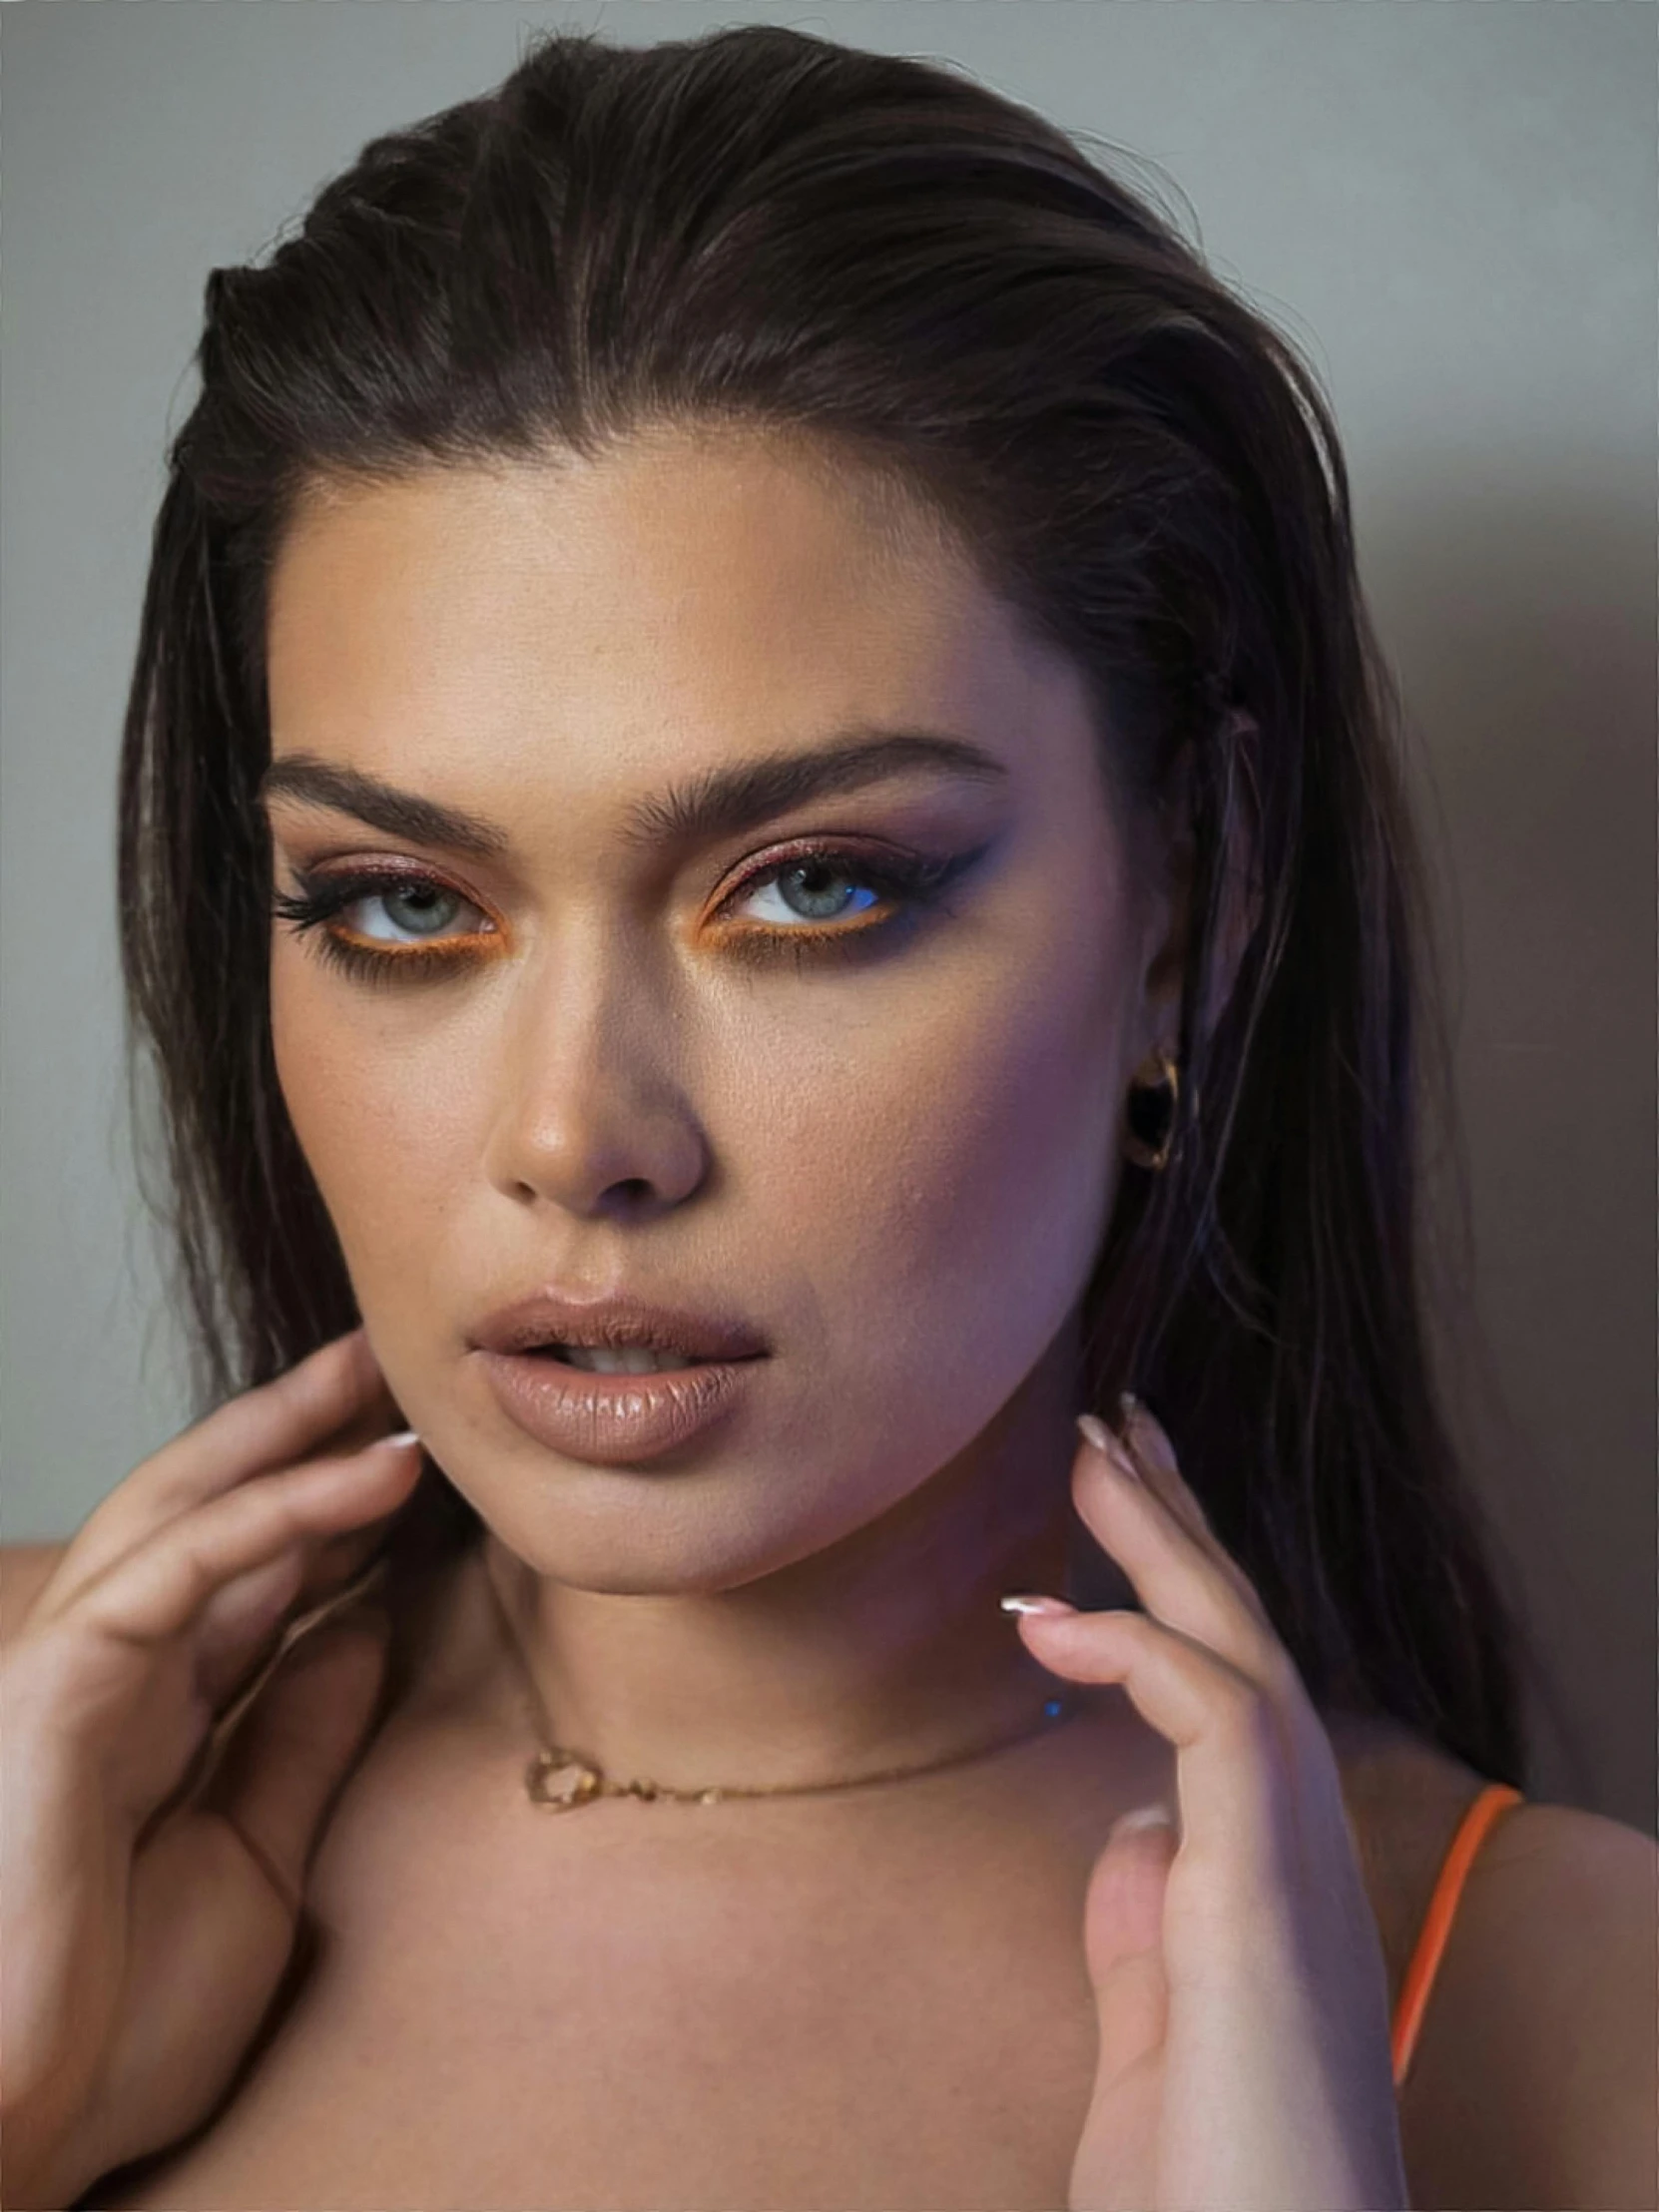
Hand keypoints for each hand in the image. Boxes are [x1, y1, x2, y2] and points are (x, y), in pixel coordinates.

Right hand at [0, 1329, 423, 2211]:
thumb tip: (366, 1624)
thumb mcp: (258, 1861)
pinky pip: (178, 1567)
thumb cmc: (116, 2029)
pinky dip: (278, 1510)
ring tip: (383, 1372)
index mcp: (156, 1720)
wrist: (18, 2138)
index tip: (426, 1460)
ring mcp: (75, 1674)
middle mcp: (111, 1677)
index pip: (252, 1580)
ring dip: (290, 1433)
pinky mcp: (56, 1688)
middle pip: (212, 1515)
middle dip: (300, 1432)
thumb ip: (302, 1738)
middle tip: (396, 1367)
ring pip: (184, 1509)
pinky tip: (371, 1475)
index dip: (336, 1511)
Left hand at [1006, 1397, 1408, 2211]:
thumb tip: (1129, 1828)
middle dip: (1180, 1527)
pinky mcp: (1262, 1899)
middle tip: (1119, 1423)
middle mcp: (1297, 1858)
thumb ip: (1149, 1931)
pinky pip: (1222, 1720)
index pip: (1227, 1698)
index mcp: (1268, 1884)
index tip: (1101, 1526)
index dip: (1170, 1598)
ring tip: (1095, 1448)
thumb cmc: (1216, 2195)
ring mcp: (1290, 1873)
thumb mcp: (1160, 2041)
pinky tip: (1052, 1611)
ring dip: (1168, 1543)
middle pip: (1247, 1647)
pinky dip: (1142, 1644)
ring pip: (1248, 1653)